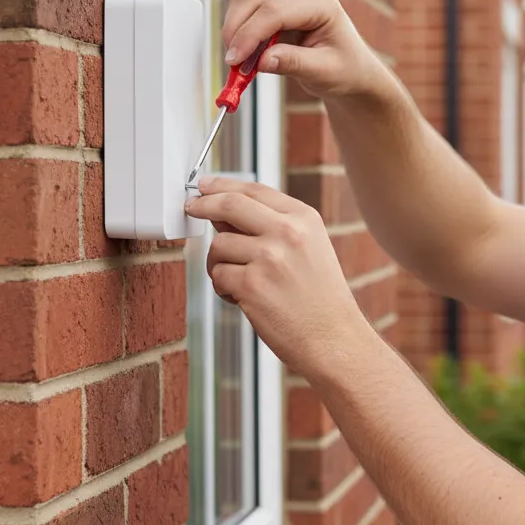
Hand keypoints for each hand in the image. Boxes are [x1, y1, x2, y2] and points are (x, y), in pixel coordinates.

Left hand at [184, 176, 377, 376]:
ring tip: (241, 281)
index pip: (254, 190)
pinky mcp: (251, 284)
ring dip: (220, 263)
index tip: (205, 186)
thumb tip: (222, 212)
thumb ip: (272, 226)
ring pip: (219, 244)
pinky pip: (218, 275)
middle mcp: (287, 232)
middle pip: (229, 204)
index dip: (223, 185)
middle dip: (203, 204)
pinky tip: (244, 299)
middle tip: (191, 207)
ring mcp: (269, 257)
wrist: (333, 338)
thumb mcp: (309, 248)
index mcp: (304, 218)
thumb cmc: (319, 299)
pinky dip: (224, 288)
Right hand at [221, 0, 391, 100]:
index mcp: (321, 2)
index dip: (250, 35)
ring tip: (239, 63)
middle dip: (236, 31)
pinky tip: (244, 54)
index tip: (235, 60)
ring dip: (234, 30)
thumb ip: (294, 64)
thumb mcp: (324, 72)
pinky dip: (238, 31)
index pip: (274, 11)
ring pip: (245, 0)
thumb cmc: (346, 69)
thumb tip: (262, 61)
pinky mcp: (274, 3)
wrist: (351, 70)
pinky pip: (246, 10)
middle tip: (232, 63)